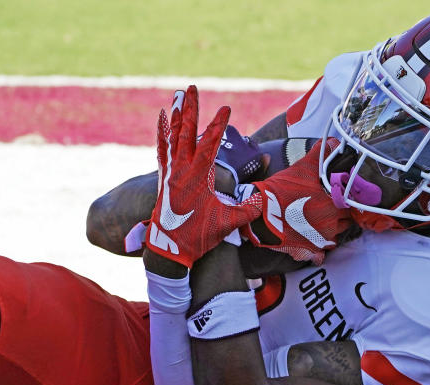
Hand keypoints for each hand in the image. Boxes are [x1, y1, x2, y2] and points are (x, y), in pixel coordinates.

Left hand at [145, 86, 260, 267]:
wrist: (169, 251)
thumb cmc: (199, 237)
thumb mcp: (228, 224)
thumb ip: (248, 210)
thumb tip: (268, 198)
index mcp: (198, 178)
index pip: (210, 145)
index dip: (219, 126)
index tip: (226, 108)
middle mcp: (181, 170)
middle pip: (186, 132)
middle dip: (190, 109)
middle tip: (192, 88)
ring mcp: (170, 172)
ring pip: (172, 136)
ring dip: (175, 114)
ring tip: (177, 94)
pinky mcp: (164, 177)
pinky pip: (162, 148)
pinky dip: (162, 131)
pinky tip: (162, 117)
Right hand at [240, 140, 355, 263]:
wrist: (261, 213)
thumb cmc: (283, 190)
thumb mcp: (304, 168)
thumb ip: (322, 154)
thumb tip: (335, 142)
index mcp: (335, 206)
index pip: (352, 206)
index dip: (347, 201)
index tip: (340, 197)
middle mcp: (332, 225)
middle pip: (345, 222)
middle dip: (340, 215)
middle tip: (328, 207)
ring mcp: (320, 241)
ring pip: (334, 237)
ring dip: (330, 231)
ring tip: (318, 221)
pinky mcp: (307, 252)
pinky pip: (319, 255)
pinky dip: (318, 251)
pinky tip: (311, 241)